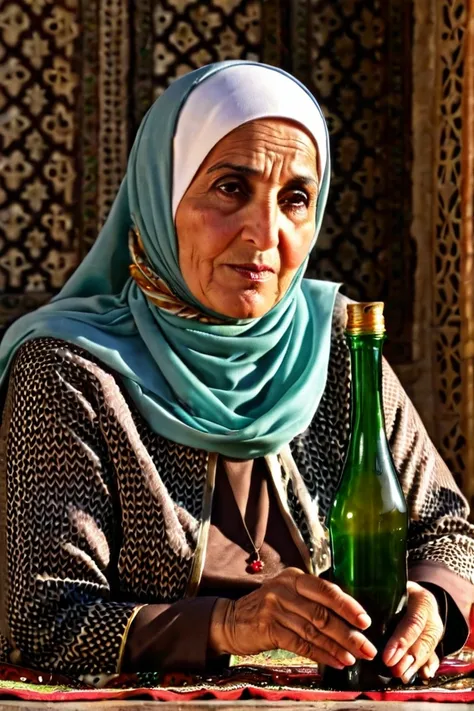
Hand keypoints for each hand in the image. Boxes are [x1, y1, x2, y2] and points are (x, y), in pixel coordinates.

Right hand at [209, 567, 376, 668]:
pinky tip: (334, 662)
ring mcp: (275, 608)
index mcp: (294, 577)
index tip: (365, 621)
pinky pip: (300, 645)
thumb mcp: (288, 594)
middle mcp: (284, 589)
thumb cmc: (268, 608)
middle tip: (366, 647)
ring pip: (313, 631)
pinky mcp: (268, 628)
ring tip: (354, 658)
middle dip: (348, 633)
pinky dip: (320, 655)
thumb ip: (313, 600)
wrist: (231, 620)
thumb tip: (349, 616)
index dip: (347, 606)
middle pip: (322, 614)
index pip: (326, 590)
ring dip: (337, 647)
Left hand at [382, 581, 443, 681]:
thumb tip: (359, 615)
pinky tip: (423, 675)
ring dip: (415, 665)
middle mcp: (432, 617)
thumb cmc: (396, 591)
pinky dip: (428, 666)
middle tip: (393, 670)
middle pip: (422, 640)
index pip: (413, 622)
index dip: (402, 641)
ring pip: (427, 650)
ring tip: (402, 676)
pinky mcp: (434, 643)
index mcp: (422, 600)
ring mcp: (435, 631)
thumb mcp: (392, 588)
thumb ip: (381, 598)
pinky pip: (434, 656)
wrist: (415, 595)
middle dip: (407, 657)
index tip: (387, 657)